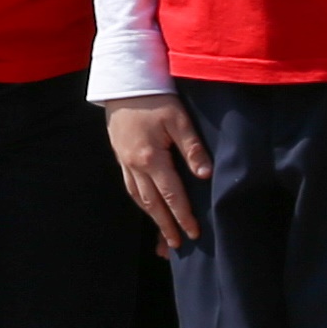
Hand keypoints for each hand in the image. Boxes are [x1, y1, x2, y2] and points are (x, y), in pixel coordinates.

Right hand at [107, 95, 208, 250]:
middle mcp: (136, 165)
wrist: (123, 82)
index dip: (183, 216)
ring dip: (152, 216)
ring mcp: (125, 161)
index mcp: (151, 158)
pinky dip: (140, 200)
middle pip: (153, 203)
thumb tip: (206, 175)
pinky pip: (130, 186)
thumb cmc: (155, 97)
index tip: (194, 233)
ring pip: (139, 197)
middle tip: (178, 245)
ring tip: (164, 232)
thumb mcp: (179, 118)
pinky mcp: (120, 155)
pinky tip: (147, 205)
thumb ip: (192, 148)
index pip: (171, 195)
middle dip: (166, 225)